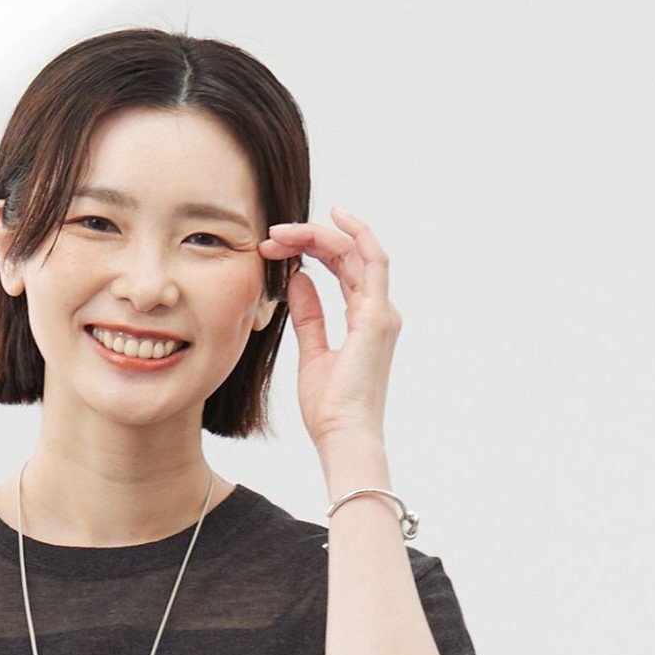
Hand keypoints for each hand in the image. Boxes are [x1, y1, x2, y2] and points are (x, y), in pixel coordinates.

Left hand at [259, 206, 400, 448]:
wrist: (343, 437)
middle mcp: (378, 312)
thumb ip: (309, 316)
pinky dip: (355, 235)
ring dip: (319, 236)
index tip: (278, 247)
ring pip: (356, 252)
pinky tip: (332, 218)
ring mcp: (381, 312)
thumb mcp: (312, 354)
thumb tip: (297, 280)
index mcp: (365, 321)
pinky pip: (372, 261)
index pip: (342, 269)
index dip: (312, 250)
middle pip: (348, 255)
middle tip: (273, 235)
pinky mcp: (377, 317)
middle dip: (309, 239)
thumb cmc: (330, 409)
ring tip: (283, 231)